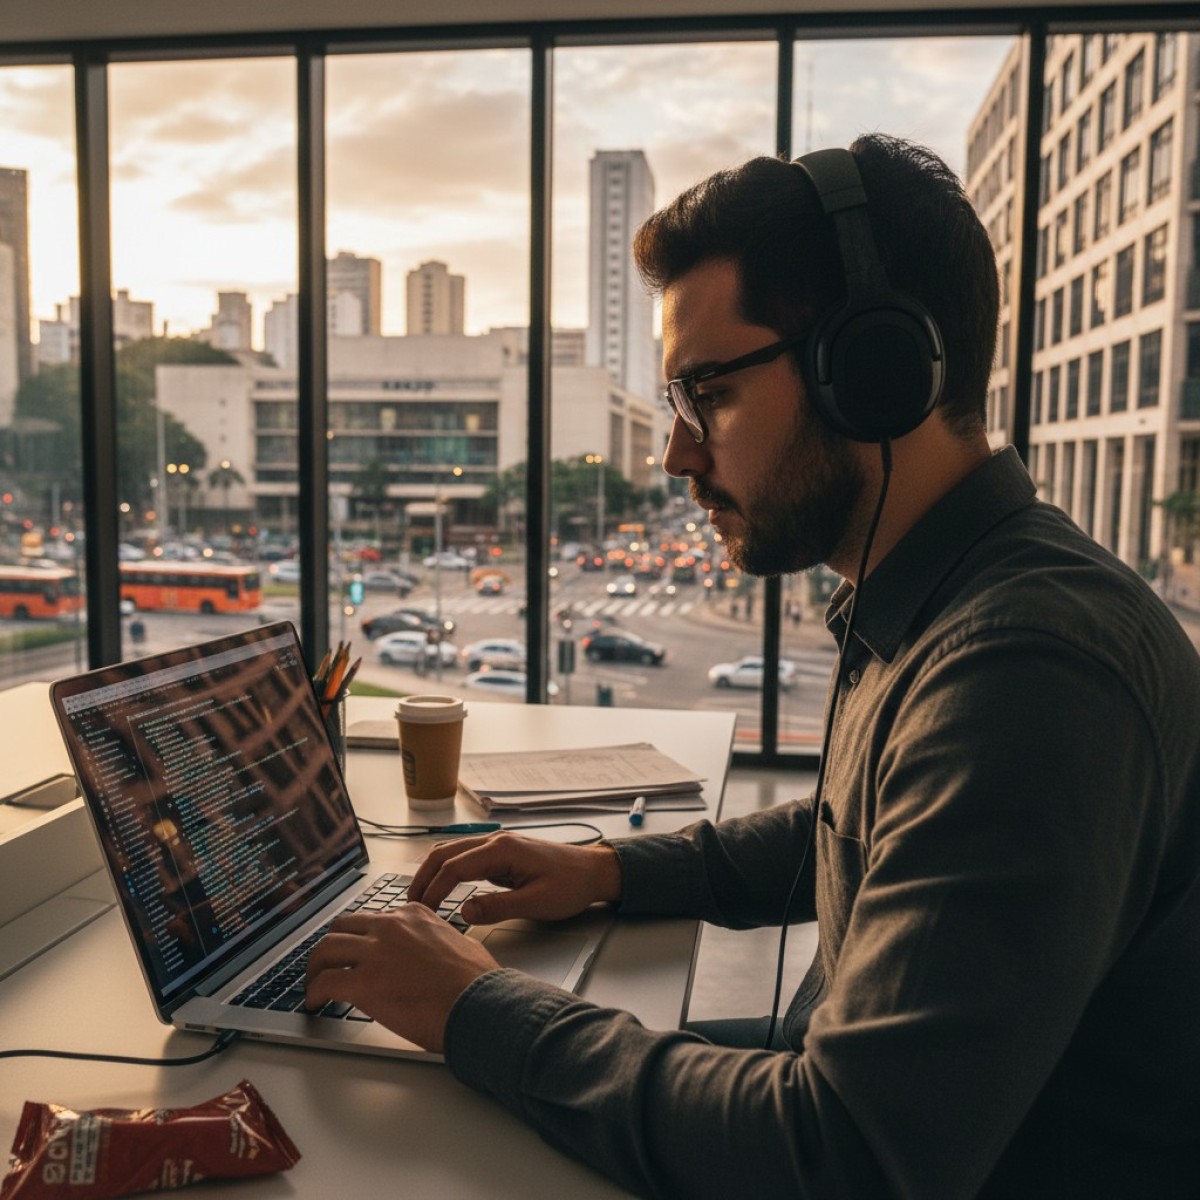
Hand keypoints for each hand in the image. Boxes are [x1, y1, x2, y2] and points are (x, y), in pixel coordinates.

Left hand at [304, 907, 497, 1052]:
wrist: (479, 1003)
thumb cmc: (476, 982)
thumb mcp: (458, 943)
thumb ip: (436, 941)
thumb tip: (432, 956)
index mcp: (414, 915)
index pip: (374, 918)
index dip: (362, 938)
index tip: (358, 952)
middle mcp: (391, 926)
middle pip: (343, 926)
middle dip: (332, 946)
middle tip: (327, 965)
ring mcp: (375, 952)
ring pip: (326, 948)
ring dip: (315, 967)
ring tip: (314, 984)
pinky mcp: (364, 983)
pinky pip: (325, 982)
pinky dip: (314, 992)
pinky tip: (315, 1003)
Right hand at [407, 832, 621, 924]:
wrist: (593, 872)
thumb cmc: (570, 886)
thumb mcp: (535, 904)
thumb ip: (497, 908)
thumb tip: (463, 912)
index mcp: (502, 849)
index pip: (454, 867)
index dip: (434, 890)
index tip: (423, 912)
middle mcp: (495, 841)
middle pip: (444, 853)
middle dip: (423, 878)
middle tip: (410, 905)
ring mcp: (497, 845)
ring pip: (451, 852)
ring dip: (432, 872)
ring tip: (420, 899)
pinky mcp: (500, 854)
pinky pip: (464, 858)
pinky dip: (447, 871)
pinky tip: (442, 889)